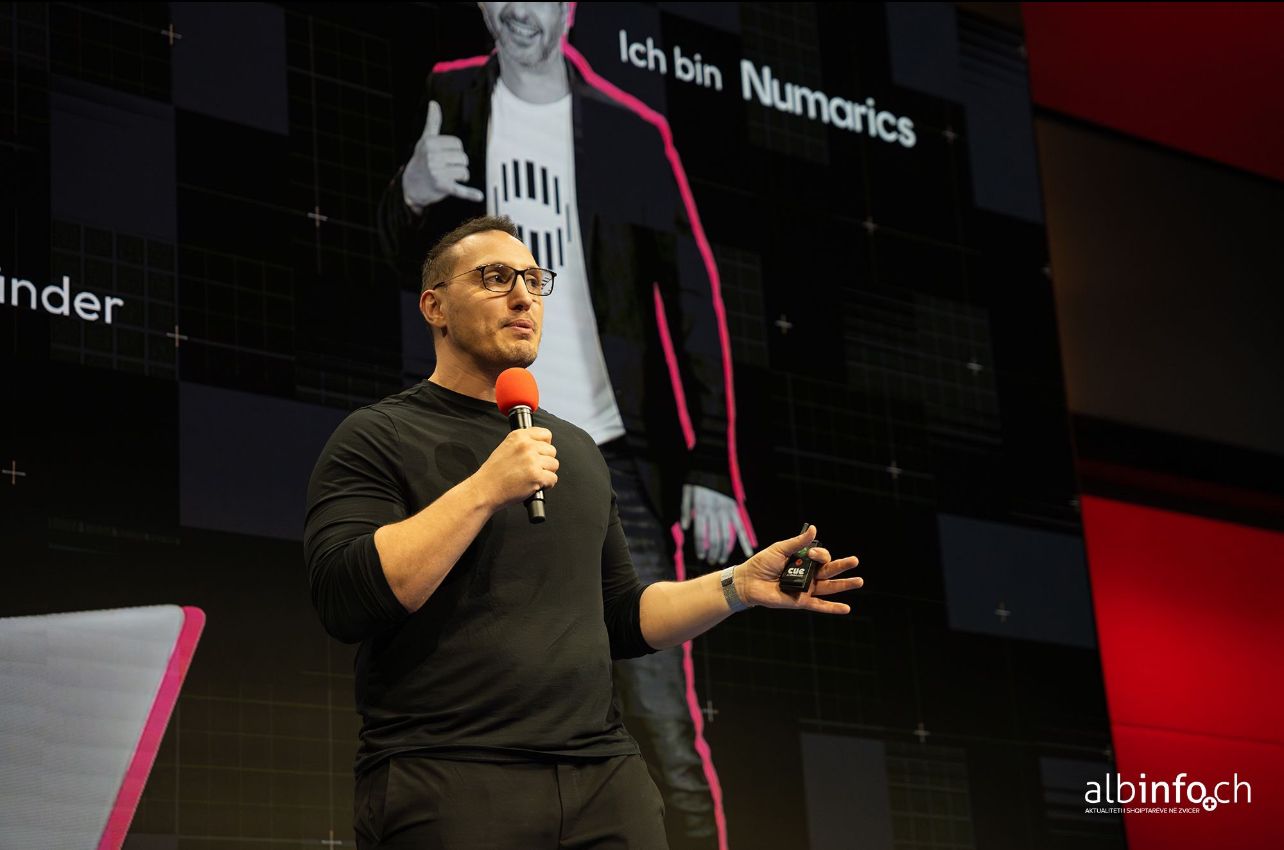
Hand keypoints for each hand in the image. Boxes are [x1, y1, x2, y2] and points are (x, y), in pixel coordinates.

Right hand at [402, 100, 484, 211]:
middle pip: (463, 158)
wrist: (411, 185)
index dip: (454, 150)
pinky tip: (479, 196)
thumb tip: (434, 103)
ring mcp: (437, 173)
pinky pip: (460, 189)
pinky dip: (470, 193)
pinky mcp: (443, 187)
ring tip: (448, 176)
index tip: (445, 155)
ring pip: (465, 172)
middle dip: (458, 163)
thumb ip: (432, 122)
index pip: (458, 144)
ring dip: (460, 176)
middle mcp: (433, 157)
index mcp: (431, 143)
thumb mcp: (425, 140)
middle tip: (445, 167)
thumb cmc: (421, 160)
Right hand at [473, 428, 558, 510]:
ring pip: (554, 464)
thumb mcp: (506, 447)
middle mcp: (526, 446)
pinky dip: (547, 484)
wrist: (485, 489)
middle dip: (545, 461)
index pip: (546, 434)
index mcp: (519, 436)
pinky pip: (553, 478)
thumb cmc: (494, 472)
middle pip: (552, 450)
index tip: (540, 453)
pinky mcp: (537, 476)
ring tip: (533, 476)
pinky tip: (535, 485)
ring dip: (547, 472)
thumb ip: (523, 442)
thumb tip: (541, 444)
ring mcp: (532, 461)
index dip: (545, 445)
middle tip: (533, 468)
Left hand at [681, 484, 752, 565]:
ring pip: (727, 536)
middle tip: (712, 561)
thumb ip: (685, 511)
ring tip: (722, 559)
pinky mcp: (734, 510)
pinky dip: (744, 540)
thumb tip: (686, 527)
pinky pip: (740, 527)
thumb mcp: (687, 494)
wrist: (712, 468)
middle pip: (714, 539)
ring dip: (724, 550)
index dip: (701, 547)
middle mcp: (714, 514)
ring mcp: (726, 513)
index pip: (701, 535)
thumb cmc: (698, 481)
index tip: (701, 556)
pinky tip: (747, 550)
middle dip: (713, 552)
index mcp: (701, 511)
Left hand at [734, 525, 861, 613]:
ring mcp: (806, 589)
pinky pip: (820, 605)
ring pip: (829, 587)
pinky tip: (847, 608)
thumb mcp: (780, 549)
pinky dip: (833, 608)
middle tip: (855, 560)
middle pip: (830, 570)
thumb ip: (798, 542)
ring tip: (859, 581)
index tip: (813, 552)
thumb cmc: (762, 564)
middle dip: (843, 565)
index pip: (821, 557)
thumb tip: (814, 529)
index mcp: (804, 560)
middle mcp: (808, 575)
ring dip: (845, 585)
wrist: (748, 581)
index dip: (821, 553)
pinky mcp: (801, 601)